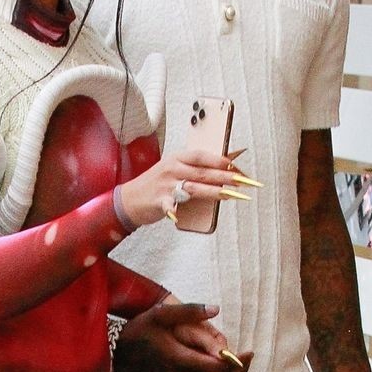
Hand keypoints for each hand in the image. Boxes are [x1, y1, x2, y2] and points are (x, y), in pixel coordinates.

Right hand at [114, 300, 251, 371]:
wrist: (111, 356)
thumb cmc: (137, 331)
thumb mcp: (161, 315)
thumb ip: (189, 311)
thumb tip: (216, 309)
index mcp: (178, 358)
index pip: (217, 367)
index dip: (235, 362)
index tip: (247, 353)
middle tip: (245, 361)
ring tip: (232, 369)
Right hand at [119, 147, 251, 227]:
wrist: (129, 199)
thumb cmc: (157, 184)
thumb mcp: (174, 170)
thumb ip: (195, 169)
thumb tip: (224, 167)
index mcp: (177, 158)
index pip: (201, 156)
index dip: (219, 160)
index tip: (235, 166)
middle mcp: (172, 169)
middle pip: (202, 172)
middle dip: (224, 176)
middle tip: (242, 181)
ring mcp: (165, 186)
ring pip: (193, 188)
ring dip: (213, 191)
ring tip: (229, 194)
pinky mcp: (158, 202)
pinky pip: (169, 206)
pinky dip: (173, 211)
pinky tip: (178, 215)